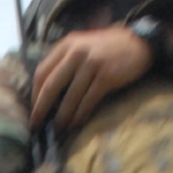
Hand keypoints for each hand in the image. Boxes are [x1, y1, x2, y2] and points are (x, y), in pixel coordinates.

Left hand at [32, 26, 152, 131]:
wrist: (139, 42)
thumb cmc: (107, 48)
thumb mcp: (82, 45)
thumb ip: (65, 61)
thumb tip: (47, 91)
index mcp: (66, 45)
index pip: (42, 71)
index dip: (35, 93)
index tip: (33, 109)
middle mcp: (76, 52)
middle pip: (51, 85)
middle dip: (41, 108)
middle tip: (35, 125)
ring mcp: (91, 64)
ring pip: (70, 97)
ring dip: (62, 117)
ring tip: (58, 130)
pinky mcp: (106, 77)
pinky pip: (88, 101)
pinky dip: (80, 115)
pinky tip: (76, 125)